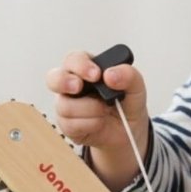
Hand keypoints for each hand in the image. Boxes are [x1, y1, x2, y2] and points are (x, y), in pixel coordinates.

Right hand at [45, 52, 149, 189]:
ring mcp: (67, 105)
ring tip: (105, 111)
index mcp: (86, 69)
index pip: (74, 59)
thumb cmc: (128, 104)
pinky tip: (99, 123)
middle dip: (64, 82)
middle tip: (79, 87)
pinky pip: (70, 125)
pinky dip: (90, 125)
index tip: (96, 75)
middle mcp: (73, 85)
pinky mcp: (66, 125)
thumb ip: (129, 75)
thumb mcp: (136, 87)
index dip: (81, 65)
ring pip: (65, 106)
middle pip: (53, 78)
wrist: (129, 132)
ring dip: (90, 110)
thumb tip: (110, 74)